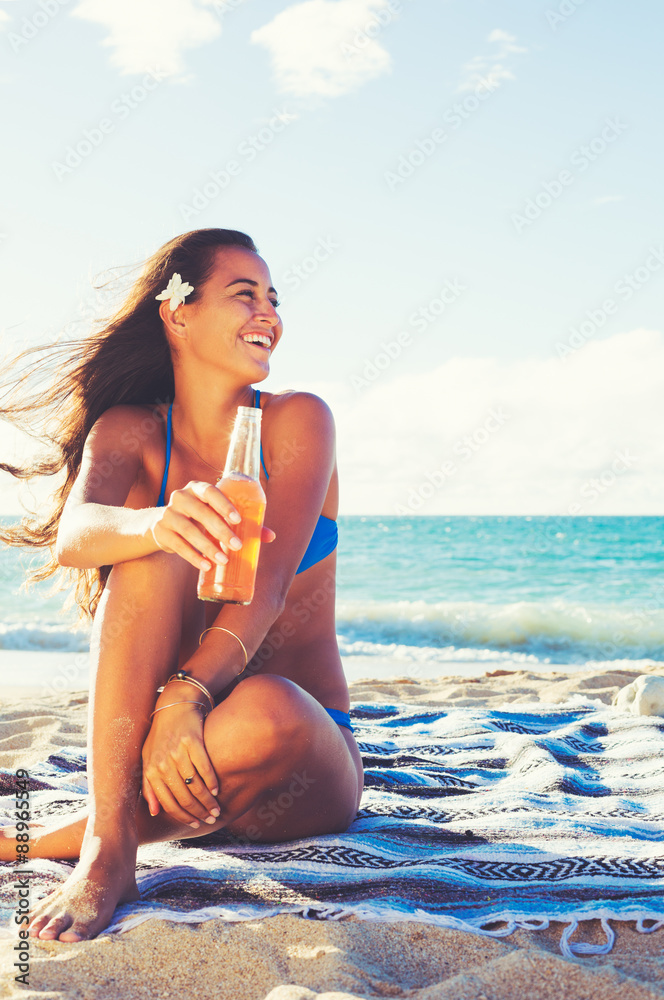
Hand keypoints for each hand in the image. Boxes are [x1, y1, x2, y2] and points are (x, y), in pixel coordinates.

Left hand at [141, 698, 220, 827]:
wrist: (174, 705)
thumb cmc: (160, 735)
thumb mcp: (148, 759)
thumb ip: (148, 786)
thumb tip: (154, 812)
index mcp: (151, 770)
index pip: (168, 802)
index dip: (182, 816)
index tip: (194, 823)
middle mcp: (163, 763)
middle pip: (183, 796)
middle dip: (198, 812)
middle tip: (210, 819)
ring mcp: (178, 752)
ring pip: (195, 785)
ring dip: (207, 801)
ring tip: (216, 809)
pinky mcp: (193, 741)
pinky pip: (204, 767)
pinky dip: (211, 781)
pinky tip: (217, 790)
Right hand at [150, 480, 275, 570]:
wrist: (163, 525)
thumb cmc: (199, 518)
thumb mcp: (216, 515)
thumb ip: (242, 523)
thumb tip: (271, 536)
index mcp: (197, 488)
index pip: (211, 491)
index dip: (224, 504)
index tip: (238, 520)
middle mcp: (181, 497)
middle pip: (201, 513)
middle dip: (220, 531)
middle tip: (237, 547)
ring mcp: (168, 514)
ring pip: (188, 530)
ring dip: (207, 546)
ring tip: (223, 560)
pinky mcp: (161, 532)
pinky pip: (178, 545)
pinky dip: (193, 557)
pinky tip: (205, 566)